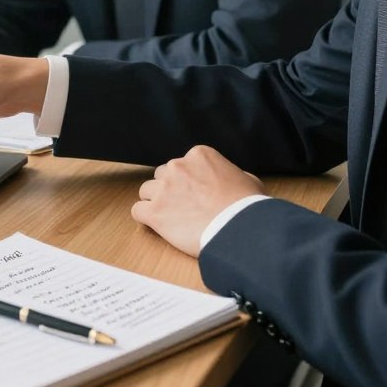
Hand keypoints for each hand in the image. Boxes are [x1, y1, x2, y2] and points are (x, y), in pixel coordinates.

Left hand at [130, 146, 265, 257]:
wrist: (240, 230)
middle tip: (183, 208)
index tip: (196, 195)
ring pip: (146, 191)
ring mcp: (163, 188)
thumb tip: (231, 178)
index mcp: (198, 155)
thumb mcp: (248, 180)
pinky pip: (138, 211)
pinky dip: (145, 218)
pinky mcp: (155, 211)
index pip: (182, 165)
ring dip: (156, 203)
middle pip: (161, 176)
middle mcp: (177, 167)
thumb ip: (230, 173)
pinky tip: (158, 226)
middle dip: (169, 190)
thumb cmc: (248, 208)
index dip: (187, 182)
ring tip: (172, 219)